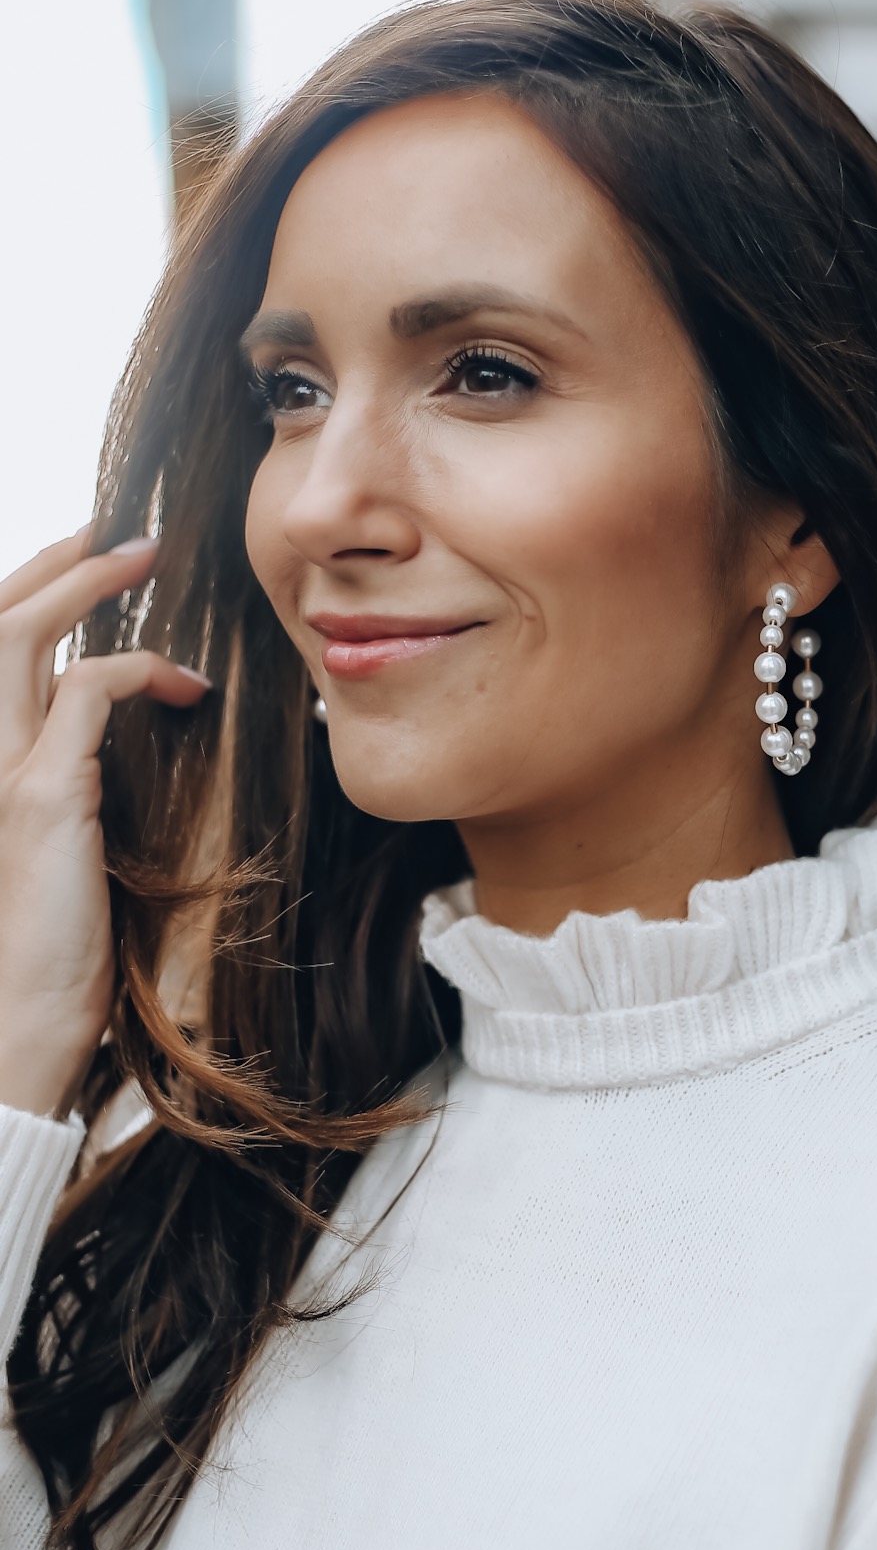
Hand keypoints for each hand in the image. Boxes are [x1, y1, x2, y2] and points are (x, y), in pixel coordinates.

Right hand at [0, 530, 210, 1118]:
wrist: (29, 1018)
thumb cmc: (60, 948)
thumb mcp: (70, 848)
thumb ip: (81, 785)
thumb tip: (135, 740)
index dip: (33, 595)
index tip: (89, 561)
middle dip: (55, 563)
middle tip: (119, 531)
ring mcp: (0, 769)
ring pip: (23, 638)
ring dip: (84, 584)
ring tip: (140, 553)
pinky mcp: (41, 795)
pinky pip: (87, 693)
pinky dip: (137, 671)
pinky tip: (186, 687)